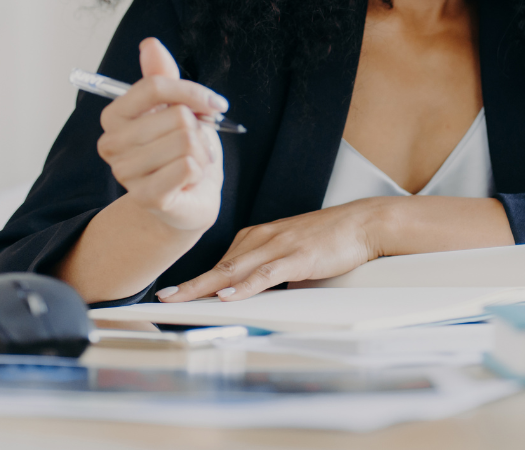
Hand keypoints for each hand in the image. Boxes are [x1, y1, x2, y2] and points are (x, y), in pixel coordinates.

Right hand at [97, 38, 224, 233]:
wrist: (187, 198)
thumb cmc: (178, 148)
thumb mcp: (173, 107)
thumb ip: (161, 76)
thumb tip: (150, 44)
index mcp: (114, 116)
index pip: (155, 87)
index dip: (192, 91)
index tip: (214, 103)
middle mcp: (112, 144)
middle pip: (177, 116)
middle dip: (200, 128)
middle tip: (197, 142)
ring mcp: (126, 174)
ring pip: (187, 141)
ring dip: (203, 151)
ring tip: (193, 161)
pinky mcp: (147, 197)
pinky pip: (189, 166)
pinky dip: (201, 169)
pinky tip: (191, 178)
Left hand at [156, 199, 384, 301]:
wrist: (361, 223)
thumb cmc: (327, 239)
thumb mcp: (290, 256)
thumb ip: (269, 273)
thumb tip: (251, 297)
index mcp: (258, 237)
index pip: (220, 263)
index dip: (195, 280)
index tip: (172, 294)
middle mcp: (262, 239)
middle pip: (219, 266)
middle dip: (190, 285)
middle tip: (163, 298)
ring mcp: (279, 247)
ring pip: (235, 270)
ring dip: (206, 286)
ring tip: (182, 299)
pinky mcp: (297, 257)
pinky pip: (265, 274)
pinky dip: (245, 286)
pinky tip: (228, 296)